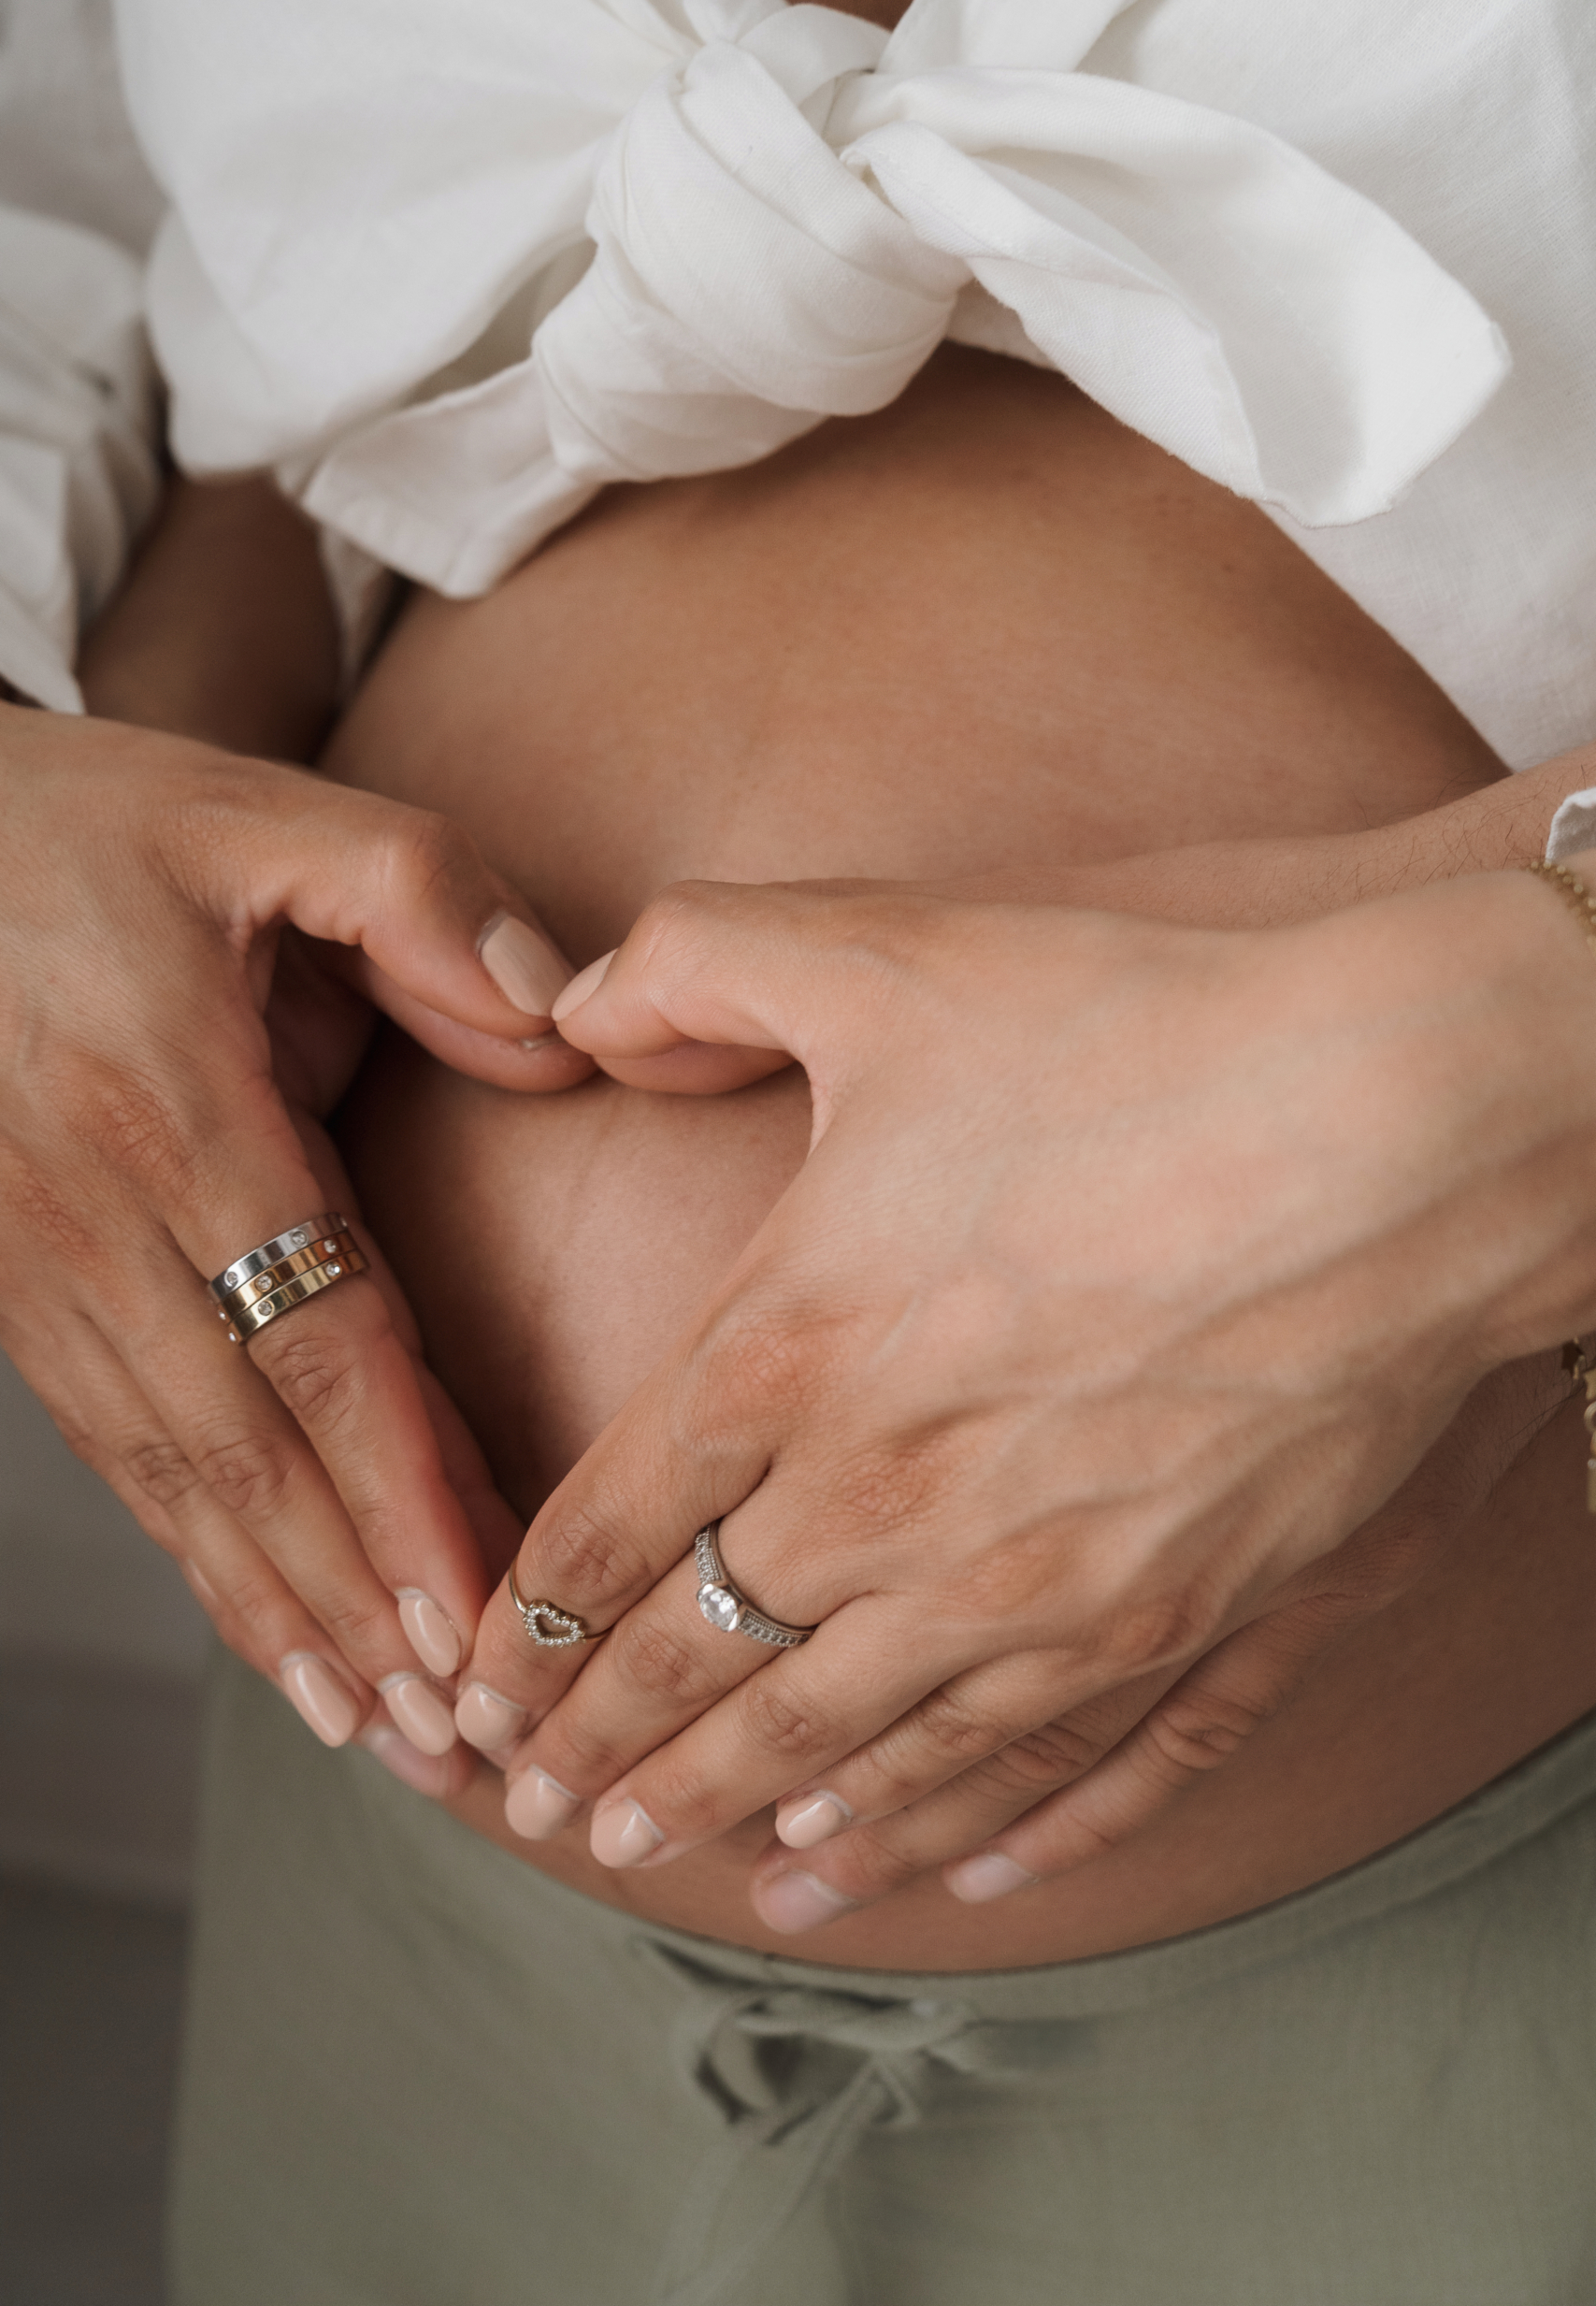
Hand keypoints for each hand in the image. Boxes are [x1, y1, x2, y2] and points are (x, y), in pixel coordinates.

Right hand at [0, 703, 589, 1760]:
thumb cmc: (90, 832)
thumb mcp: (264, 814)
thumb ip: (427, 898)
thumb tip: (562, 1028)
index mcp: (174, 1117)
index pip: (315, 1340)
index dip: (399, 1485)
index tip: (475, 1611)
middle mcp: (98, 1230)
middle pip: (250, 1456)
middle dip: (361, 1602)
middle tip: (464, 1736)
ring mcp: (44, 1283)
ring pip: (179, 1489)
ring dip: (286, 1620)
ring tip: (387, 1739)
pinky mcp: (24, 1306)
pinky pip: (125, 1464)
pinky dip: (207, 1567)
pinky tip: (276, 1645)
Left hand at [454, 872, 1595, 1916]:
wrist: (1403, 1122)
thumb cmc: (1139, 1029)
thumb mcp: (879, 948)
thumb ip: (688, 966)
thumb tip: (574, 1013)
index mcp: (787, 1352)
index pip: (607, 1536)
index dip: (523, 1631)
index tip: (478, 1692)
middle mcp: (887, 1503)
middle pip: (702, 1666)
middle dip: (605, 1748)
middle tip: (544, 1809)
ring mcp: (1034, 1584)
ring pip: (846, 1744)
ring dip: (740, 1810)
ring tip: (674, 1860)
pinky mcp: (1172, 1615)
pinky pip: (1033, 1766)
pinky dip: (950, 1826)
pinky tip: (915, 1867)